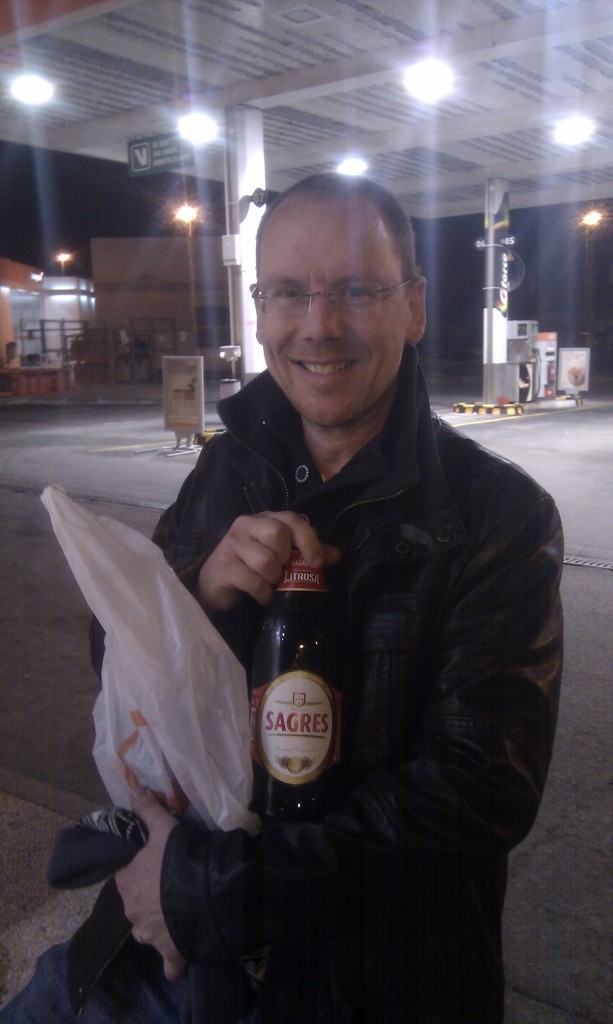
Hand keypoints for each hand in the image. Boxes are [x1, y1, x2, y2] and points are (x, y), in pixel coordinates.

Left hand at [115, 786, 186, 980]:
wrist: (205, 893)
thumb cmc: (179, 858)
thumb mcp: (164, 828)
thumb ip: (148, 810)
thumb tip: (132, 788)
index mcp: (127, 883)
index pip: (127, 877)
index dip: (142, 871)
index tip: (160, 866)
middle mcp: (132, 913)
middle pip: (138, 905)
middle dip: (151, 900)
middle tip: (173, 888)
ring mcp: (151, 936)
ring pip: (149, 932)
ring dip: (160, 926)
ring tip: (180, 914)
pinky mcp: (170, 953)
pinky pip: (170, 965)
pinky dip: (174, 962)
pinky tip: (183, 953)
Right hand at [197, 510, 340, 611]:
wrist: (216, 584)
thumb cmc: (252, 567)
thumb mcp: (281, 557)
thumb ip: (306, 553)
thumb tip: (337, 554)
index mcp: (265, 519)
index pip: (291, 520)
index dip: (308, 539)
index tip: (317, 562)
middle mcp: (246, 525)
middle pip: (277, 534)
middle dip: (285, 558)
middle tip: (282, 571)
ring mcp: (231, 544)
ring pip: (265, 560)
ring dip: (273, 579)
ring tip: (270, 584)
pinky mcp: (223, 566)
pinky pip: (253, 581)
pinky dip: (263, 593)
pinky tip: (262, 596)